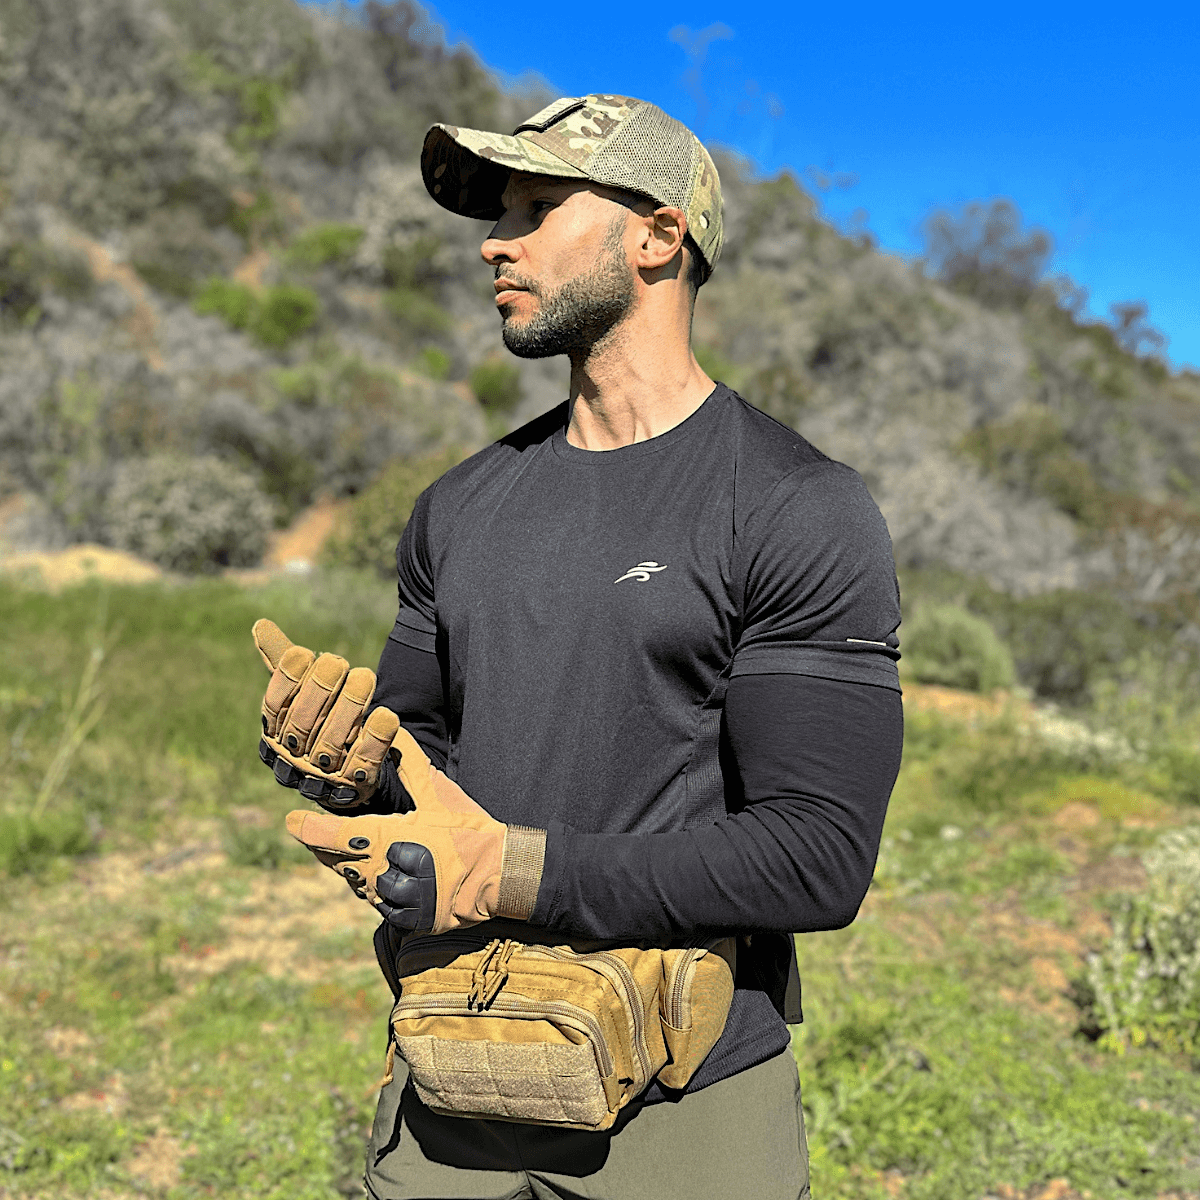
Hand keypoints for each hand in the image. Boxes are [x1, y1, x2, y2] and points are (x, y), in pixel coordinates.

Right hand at [252, 618, 399, 810]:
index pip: (275, 707)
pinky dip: (375, 740)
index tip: (304, 652)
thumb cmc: (321, 723)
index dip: (286, 681)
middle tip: (339, 661)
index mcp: (276, 732)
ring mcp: (324, 776)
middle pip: (301, 724)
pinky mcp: (356, 786)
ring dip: (350, 707)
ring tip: (367, 675)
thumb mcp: (304, 692)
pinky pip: (364, 764)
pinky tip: (387, 714)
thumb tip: (260, 624)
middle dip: (320, 690)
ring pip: (333, 744)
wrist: (349, 773)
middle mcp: (294, 757)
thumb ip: (285, 662)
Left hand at [285, 728, 546, 933]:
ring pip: (360, 886)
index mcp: (393, 837)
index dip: (311, 830)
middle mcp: (389, 871)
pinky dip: (383, 893)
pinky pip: (381, 907)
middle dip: (332, 848)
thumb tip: (392, 729)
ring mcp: (397, 900)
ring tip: (382, 855)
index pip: (339, 835)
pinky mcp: (407, 922)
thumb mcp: (439, 793)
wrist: (500, 874)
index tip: (291, 821)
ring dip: (361, 871)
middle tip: (324, 834)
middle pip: (341, 862)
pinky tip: (397, 877)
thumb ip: (410, 762)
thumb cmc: (469, 829)